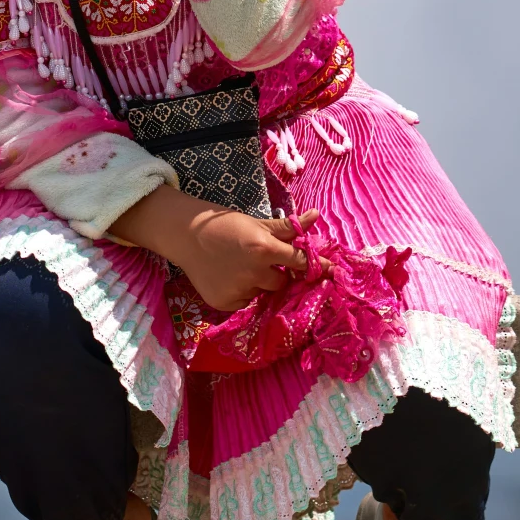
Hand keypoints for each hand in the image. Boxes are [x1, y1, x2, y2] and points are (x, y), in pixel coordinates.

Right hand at [171, 205, 310, 314]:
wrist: (186, 235)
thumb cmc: (225, 225)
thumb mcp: (257, 223)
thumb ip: (288, 226)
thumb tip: (317, 216)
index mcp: (264, 249)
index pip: (301, 262)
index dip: (317, 265)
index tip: (333, 271)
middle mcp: (254, 273)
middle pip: (282, 282)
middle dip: (277, 273)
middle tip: (261, 261)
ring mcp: (238, 291)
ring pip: (263, 293)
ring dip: (258, 284)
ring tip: (239, 267)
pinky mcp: (225, 303)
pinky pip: (245, 303)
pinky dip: (242, 293)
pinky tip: (229, 278)